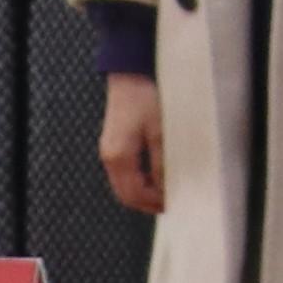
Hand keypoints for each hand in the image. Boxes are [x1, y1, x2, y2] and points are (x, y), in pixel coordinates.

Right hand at [99, 73, 167, 216]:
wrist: (128, 79)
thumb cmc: (145, 101)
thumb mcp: (160, 132)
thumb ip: (162, 162)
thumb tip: (166, 187)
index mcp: (119, 157)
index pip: (134, 194)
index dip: (154, 203)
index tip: (174, 204)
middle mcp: (109, 159)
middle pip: (126, 195)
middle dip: (147, 203)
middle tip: (171, 203)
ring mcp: (109, 154)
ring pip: (123, 187)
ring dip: (143, 193)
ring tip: (166, 192)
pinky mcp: (113, 148)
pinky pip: (123, 175)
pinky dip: (138, 182)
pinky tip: (155, 177)